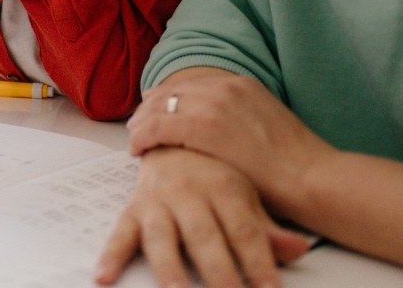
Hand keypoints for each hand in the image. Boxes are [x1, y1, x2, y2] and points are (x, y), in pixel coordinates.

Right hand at [95, 147, 309, 287]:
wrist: (173, 129)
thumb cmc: (214, 170)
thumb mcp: (245, 194)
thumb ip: (268, 228)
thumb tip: (300, 249)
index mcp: (224, 185)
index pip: (245, 230)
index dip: (259, 261)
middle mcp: (189, 191)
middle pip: (206, 237)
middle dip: (219, 271)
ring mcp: (159, 199)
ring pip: (163, 236)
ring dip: (169, 267)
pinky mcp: (134, 207)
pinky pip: (120, 233)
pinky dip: (110, 255)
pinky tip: (103, 276)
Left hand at [128, 69, 333, 217]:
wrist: (313, 177)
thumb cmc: (295, 166)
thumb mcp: (266, 126)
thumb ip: (241, 120)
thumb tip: (222, 132)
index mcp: (242, 84)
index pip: (190, 85)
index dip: (167, 99)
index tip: (154, 112)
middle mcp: (226, 86)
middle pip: (171, 92)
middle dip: (150, 109)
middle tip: (136, 125)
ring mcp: (214, 103)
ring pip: (160, 107)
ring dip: (142, 123)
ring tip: (133, 139)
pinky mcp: (204, 126)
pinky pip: (159, 126)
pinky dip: (143, 137)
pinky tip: (137, 150)